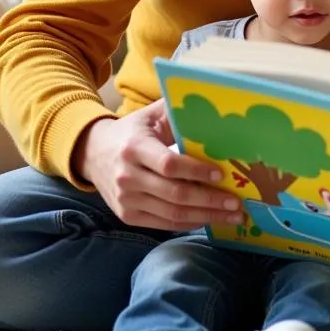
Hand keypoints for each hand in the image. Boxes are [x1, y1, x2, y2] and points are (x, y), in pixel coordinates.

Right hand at [73, 99, 244, 230]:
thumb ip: (178, 110)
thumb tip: (213, 105)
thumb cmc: (134, 131)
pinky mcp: (127, 215)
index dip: (196, 171)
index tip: (221, 174)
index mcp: (135, 148)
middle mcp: (128, 177)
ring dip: (205, 216)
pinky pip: (163, 224)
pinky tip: (208, 219)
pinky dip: (188, 223)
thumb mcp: (152, 114)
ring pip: (172, 214)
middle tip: (236, 202)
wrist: (93, 153)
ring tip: (232, 215)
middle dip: (210, 200)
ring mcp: (126, 200)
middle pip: (174, 194)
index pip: (169, 165)